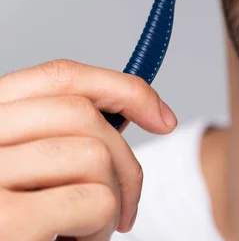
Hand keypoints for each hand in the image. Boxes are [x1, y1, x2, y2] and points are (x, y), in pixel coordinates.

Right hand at [0, 59, 176, 239]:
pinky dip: (100, 227)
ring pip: (96, 156)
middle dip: (124, 160)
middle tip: (127, 203)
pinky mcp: (6, 219)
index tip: (161, 115)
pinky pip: (93, 202)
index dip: (120, 87)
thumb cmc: (13, 217)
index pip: (61, 75)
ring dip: (110, 201)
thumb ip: (61, 130)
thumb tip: (133, 108)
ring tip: (88, 228)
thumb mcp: (26, 162)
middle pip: (84, 115)